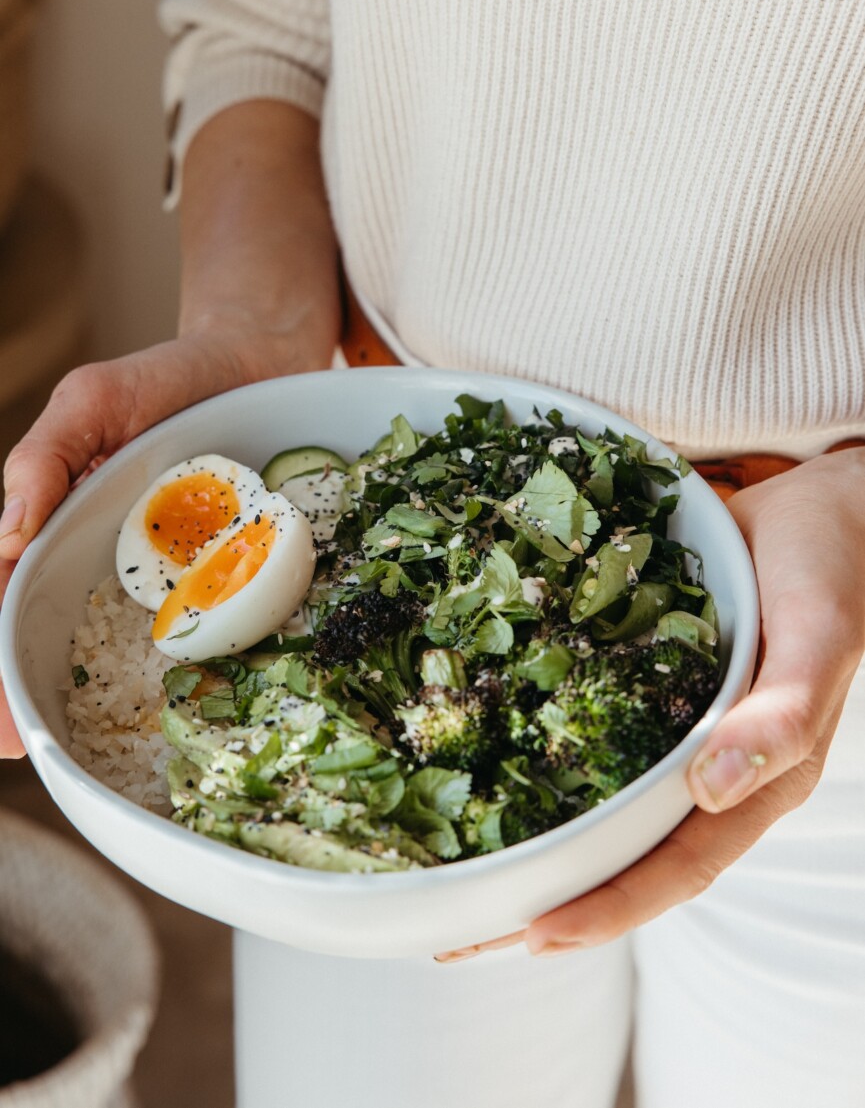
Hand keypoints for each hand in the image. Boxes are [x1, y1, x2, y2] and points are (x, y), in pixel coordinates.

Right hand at [0, 322, 334, 757]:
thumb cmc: (170, 378)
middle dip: (23, 692)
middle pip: (46, 633)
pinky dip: (176, 668)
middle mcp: (101, 557)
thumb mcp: (94, 400)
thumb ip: (46, 455)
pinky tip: (177, 704)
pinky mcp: (215, 572)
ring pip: (111, 645)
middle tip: (22, 747)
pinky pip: (194, 626)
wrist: (257, 363)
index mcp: (58, 524)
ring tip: (70, 751)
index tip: (0, 716)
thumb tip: (6, 535)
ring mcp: (159, 572)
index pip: (8, 596)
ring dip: (85, 697)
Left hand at [437, 448, 864, 961]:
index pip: (679, 866)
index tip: (533, 933)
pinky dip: (548, 764)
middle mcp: (714, 771)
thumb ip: (784, 713)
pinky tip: (493, 765)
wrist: (825, 510)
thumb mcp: (818, 634)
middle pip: (630, 857)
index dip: (609, 908)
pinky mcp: (655, 691)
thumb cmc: (831, 569)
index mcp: (761, 780)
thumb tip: (712, 788)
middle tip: (463, 932)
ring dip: (544, 845)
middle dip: (553, 901)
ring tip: (463, 871)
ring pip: (608, 809)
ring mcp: (682, 733)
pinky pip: (599, 741)